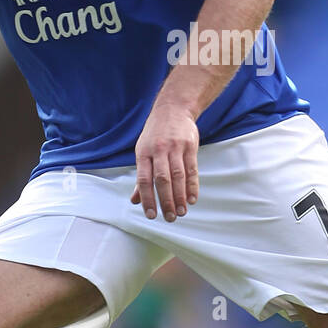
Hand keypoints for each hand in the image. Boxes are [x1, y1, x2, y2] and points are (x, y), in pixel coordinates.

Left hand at [130, 102, 199, 221]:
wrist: (173, 109)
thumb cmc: (155, 134)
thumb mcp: (143, 151)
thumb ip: (142, 177)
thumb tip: (135, 201)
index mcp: (143, 153)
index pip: (144, 180)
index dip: (147, 199)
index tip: (151, 215)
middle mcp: (158, 150)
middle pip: (162, 180)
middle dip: (166, 201)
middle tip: (169, 218)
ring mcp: (175, 147)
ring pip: (177, 176)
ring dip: (180, 196)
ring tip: (181, 212)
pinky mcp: (190, 146)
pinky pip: (191, 169)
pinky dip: (192, 185)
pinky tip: (192, 198)